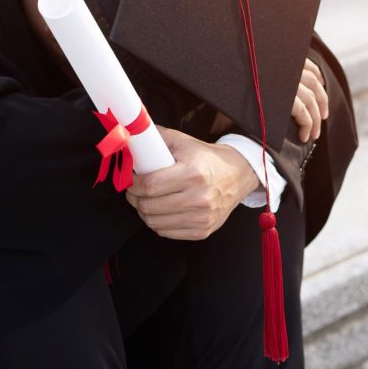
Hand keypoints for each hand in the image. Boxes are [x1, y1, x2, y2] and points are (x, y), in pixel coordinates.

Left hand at [124, 124, 259, 239]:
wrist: (237, 176)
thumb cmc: (207, 159)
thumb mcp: (184, 142)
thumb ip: (157, 138)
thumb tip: (131, 136)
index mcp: (192, 173)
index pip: (149, 185)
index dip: (132, 184)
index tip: (129, 180)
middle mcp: (199, 198)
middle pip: (149, 206)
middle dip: (134, 198)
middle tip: (133, 191)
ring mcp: (202, 217)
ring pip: (154, 222)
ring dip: (143, 212)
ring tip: (145, 201)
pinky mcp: (203, 230)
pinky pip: (166, 232)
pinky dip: (157, 223)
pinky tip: (159, 212)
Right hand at [207, 56, 328, 142]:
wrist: (217, 77)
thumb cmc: (228, 78)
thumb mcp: (252, 72)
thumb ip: (267, 76)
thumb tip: (277, 89)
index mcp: (281, 57)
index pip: (307, 66)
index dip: (317, 78)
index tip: (321, 87)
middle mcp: (285, 66)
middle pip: (313, 84)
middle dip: (321, 102)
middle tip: (322, 117)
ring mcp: (285, 80)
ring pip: (310, 100)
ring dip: (315, 119)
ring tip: (312, 134)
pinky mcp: (283, 96)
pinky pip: (302, 111)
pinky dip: (307, 123)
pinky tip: (304, 135)